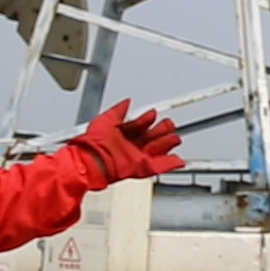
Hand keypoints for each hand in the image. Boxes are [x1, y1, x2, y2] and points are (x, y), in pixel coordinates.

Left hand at [67, 100, 184, 183]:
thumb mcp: (106, 119)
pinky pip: (158, 167)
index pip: (139, 126)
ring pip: (156, 151)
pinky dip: (169, 164)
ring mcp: (136, 157)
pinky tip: (178, 160)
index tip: (153, 113)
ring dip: (166, 144)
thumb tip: (126, 102)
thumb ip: (118, 110)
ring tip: (174, 138)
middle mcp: (129, 146)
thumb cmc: (93, 142)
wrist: (91, 158)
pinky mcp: (140, 168)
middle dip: (161, 131)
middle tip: (170, 124)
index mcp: (122, 135)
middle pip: (150, 138)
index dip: (146, 119)